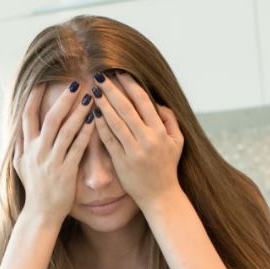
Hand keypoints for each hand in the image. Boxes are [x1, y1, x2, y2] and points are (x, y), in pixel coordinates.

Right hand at [13, 83, 95, 226]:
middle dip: (63, 99)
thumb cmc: (34, 189)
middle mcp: (37, 152)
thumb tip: (18, 126)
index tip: (44, 81)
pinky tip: (94, 120)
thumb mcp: (20, 165)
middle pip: (50, 119)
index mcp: (26, 147)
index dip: (35, 97)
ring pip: (65, 131)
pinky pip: (77, 148)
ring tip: (90, 97)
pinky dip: (86, 133)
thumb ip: (20, 144)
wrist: (41, 213)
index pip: (28, 115)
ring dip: (78, 112)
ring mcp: (51, 162)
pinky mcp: (66, 172)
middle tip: (75, 83)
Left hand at [91, 72, 184, 212]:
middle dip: (112, 90)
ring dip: (104, 104)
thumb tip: (157, 103)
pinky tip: (92, 114)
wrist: (160, 196)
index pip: (143, 101)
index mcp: (160, 131)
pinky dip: (100, 126)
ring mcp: (134, 151)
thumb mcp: (177, 142)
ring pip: (116, 122)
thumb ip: (170, 120)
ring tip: (94, 90)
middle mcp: (147, 139)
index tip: (119, 72)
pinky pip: (109, 140)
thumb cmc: (167, 167)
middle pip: (126, 108)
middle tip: (100, 75)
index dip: (130, 85)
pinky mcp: (121, 162)